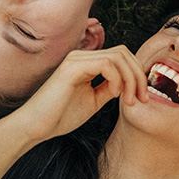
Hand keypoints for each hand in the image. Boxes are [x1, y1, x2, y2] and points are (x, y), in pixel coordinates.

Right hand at [8, 46, 147, 144]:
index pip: (121, 56)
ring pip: (118, 56)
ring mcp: (76, 59)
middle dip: (138, 75)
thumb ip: (109, 89)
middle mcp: (81, 57)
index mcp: (86, 63)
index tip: (142, 98)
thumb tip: (129, 84)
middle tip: (142, 99)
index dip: (137, 74)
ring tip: (130, 100)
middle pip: (123, 52)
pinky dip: (117, 79)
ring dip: (131, 79)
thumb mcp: (93, 101)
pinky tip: (114, 95)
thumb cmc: (60, 116)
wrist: (35, 126)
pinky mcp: (72, 67)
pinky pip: (105, 64)